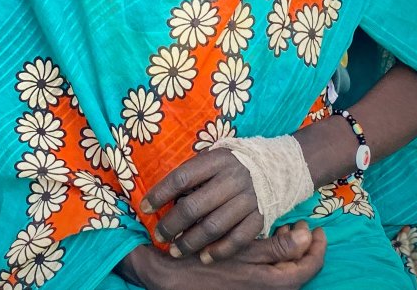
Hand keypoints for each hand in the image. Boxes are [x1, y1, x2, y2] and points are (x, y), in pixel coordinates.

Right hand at [116, 221, 326, 289]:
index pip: (308, 267)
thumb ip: (278, 248)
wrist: (168, 276)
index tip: (317, 228)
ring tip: (282, 230)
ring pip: (282, 271)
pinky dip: (270, 257)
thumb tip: (307, 234)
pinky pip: (266, 272)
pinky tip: (261, 240)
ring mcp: (254, 288)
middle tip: (300, 225)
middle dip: (302, 248)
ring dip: (286, 251)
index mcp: (272, 283)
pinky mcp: (242, 284)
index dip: (317, 248)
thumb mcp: (243, 252)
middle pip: (297, 270)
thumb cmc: (204, 260)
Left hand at [142, 148, 260, 260]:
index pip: (181, 178)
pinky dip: (219, 251)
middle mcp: (233, 179)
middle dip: (171, 225)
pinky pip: (238, 240)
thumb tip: (159, 197)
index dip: (160, 194)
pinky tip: (203, 257)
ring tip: (175, 250)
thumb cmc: (229, 166)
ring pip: (213, 227)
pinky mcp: (260, 218)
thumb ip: (190, 174)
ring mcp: (248, 200)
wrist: (272, 169)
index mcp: (216, 160)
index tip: (144, 208)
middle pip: (194, 207)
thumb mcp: (210, 158)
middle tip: (158, 236)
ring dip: (190, 242)